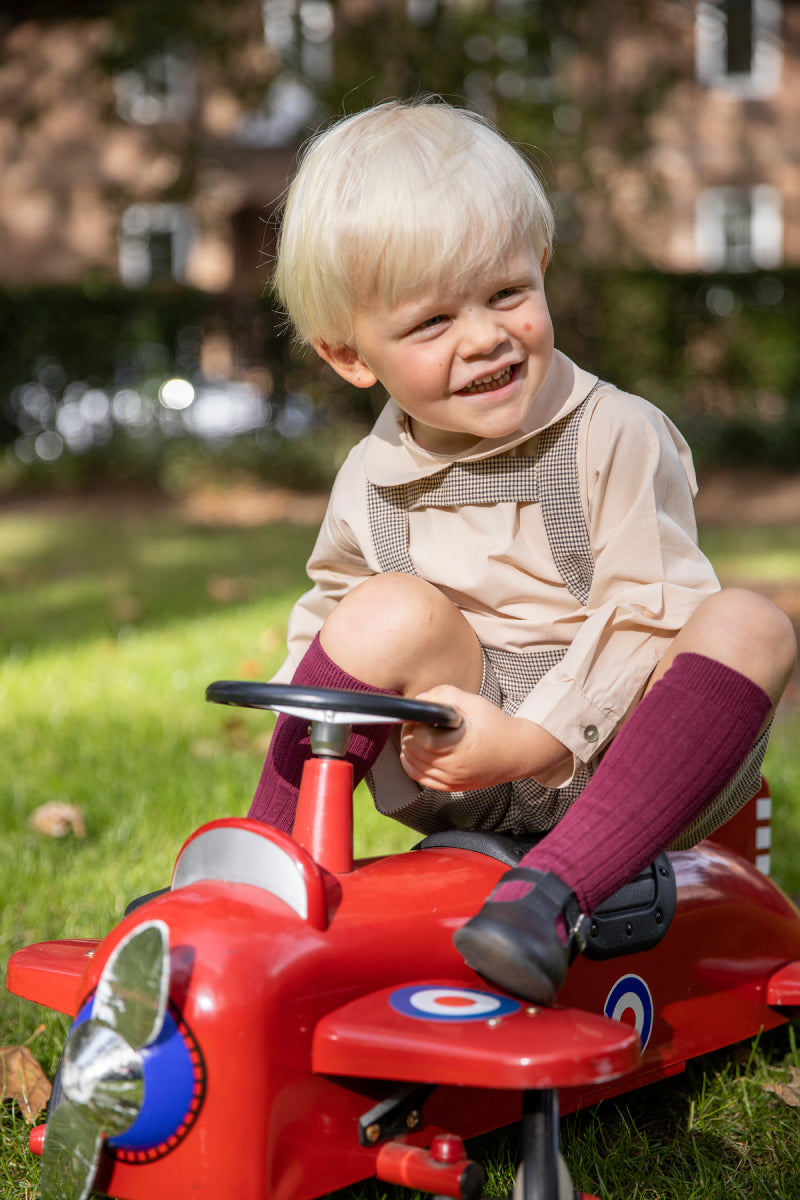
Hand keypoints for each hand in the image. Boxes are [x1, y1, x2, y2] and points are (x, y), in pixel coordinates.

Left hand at [399, 685, 569, 791]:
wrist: (519, 752)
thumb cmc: (498, 727)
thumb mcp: (474, 703)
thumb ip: (445, 695)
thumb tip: (420, 699)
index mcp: (458, 746)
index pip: (420, 737)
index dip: (417, 723)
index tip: (424, 715)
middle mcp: (453, 768)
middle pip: (413, 751)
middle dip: (411, 734)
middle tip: (421, 722)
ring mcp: (452, 781)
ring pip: (413, 766)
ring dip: (410, 748)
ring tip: (421, 734)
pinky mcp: (452, 787)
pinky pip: (421, 778)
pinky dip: (413, 764)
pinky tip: (418, 752)